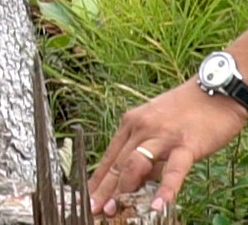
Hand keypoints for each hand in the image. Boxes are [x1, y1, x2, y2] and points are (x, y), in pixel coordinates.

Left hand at [88, 78, 247, 216]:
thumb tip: (136, 177)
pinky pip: (174, 170)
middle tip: (94, 210)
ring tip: (116, 209)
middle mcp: (141, 128)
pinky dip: (165, 189)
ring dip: (124, 189)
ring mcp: (163, 136)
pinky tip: (158, 205)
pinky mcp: (186, 144)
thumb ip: (145, 149)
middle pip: (118, 163)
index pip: (109, 156)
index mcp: (132, 123)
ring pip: (136, 164)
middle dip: (104, 189)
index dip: (97, 179)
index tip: (86, 197)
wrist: (216, 92)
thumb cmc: (187, 110)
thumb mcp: (156, 125)